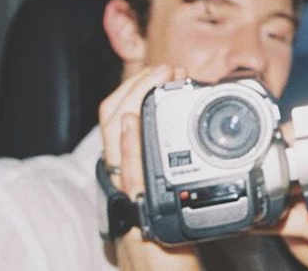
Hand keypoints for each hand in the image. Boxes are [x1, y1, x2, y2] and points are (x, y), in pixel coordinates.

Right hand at [98, 65, 200, 270]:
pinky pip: (127, 177)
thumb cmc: (170, 238)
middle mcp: (120, 176)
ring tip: (155, 81)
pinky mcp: (136, 214)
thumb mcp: (170, 191)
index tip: (164, 70)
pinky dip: (126, 148)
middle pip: (112, 118)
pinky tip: (131, 127)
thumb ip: (175, 161)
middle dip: (137, 86)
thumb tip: (196, 130)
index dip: (137, 87)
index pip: (119, 115)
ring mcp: (125, 194)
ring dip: (134, 103)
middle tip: (166, 69)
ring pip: (113, 139)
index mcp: (129, 168)